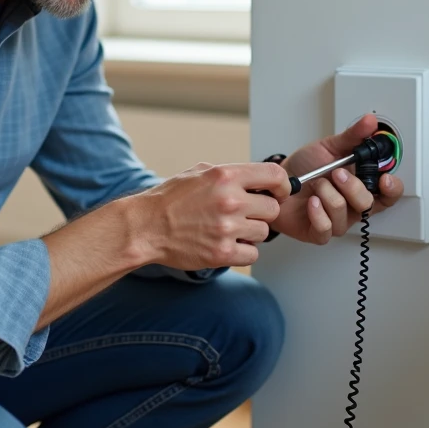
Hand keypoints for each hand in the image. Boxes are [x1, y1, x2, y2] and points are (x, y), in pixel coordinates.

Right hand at [134, 162, 290, 269]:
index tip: (279, 192)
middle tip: (245, 215)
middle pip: (273, 209)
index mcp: (226, 176)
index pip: (274, 175)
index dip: (282, 185)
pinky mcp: (222, 253)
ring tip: (228, 229)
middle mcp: (230, 200)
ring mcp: (227, 228)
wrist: (147, 226)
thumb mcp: (200, 173)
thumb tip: (258, 180)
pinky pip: (252, 254)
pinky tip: (226, 244)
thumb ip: (231, 174)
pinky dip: (242, 251)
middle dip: (261, 212)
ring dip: (250, 233)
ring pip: (263, 233)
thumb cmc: (170, 199)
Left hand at [271, 113, 404, 244]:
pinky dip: (318, 213)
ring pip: (345, 215)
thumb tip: (370, 121)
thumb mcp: (330, 147)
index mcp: (360, 186)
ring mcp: (337, 220)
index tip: (384, 178)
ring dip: (328, 195)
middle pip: (368, 205)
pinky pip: (326, 229)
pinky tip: (311, 202)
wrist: (276, 180)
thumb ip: (352, 136)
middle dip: (352, 186)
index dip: (392, 189)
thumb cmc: (304, 168)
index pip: (388, 194)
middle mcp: (352, 206)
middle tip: (337, 173)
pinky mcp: (318, 232)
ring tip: (317, 184)